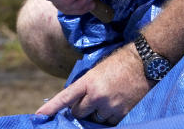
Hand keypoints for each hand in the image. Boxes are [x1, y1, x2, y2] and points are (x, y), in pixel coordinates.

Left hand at [36, 43, 150, 123]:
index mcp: (88, 81)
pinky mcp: (123, 113)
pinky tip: (117, 104)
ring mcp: (110, 106)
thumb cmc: (121, 62)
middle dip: (81, 110)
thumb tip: (76, 99)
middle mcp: (97, 96)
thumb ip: (86, 84)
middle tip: (90, 101)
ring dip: (97, 114)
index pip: (65, 98)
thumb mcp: (98, 69)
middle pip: (79, 113)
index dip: (51, 108)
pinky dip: (110, 117)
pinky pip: (110, 122)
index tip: (38, 115)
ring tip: (108, 100)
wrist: (144, 61)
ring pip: (95, 120)